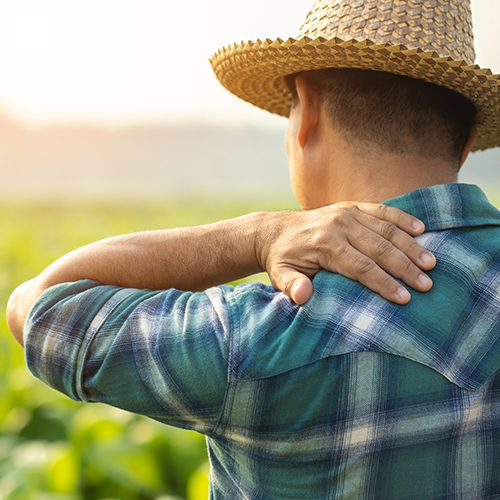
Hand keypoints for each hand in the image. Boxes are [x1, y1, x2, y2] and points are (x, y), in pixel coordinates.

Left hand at [256, 202, 435, 304]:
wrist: (275, 231)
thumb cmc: (283, 259)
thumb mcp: (280, 275)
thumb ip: (291, 286)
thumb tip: (303, 296)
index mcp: (324, 244)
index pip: (361, 267)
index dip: (384, 283)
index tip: (404, 298)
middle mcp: (339, 224)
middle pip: (379, 248)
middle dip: (405, 267)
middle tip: (427, 284)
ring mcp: (347, 212)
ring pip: (386, 229)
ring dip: (410, 246)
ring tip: (431, 263)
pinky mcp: (352, 206)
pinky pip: (382, 210)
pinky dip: (402, 219)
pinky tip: (421, 229)